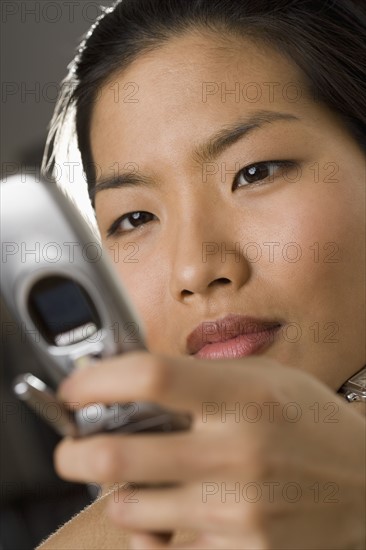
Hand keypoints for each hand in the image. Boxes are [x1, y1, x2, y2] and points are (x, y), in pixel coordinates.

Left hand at [55, 352, 365, 548]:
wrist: (365, 482)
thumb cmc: (311, 421)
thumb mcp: (264, 378)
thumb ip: (201, 377)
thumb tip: (132, 381)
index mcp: (242, 396)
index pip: (150, 378)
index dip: (97, 381)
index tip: (75, 389)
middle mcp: (237, 452)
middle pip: (120, 454)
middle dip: (75, 453)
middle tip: (72, 447)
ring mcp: (237, 510)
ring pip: (131, 508)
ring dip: (116, 491)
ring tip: (130, 477)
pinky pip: (162, 549)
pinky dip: (145, 532)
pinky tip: (157, 515)